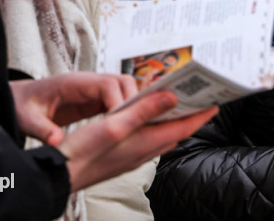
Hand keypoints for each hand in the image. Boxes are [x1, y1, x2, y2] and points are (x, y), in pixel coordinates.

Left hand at [11, 72, 137, 145]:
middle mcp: (87, 83)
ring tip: (130, 129)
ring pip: (124, 90)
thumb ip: (42, 129)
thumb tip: (57, 141)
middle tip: (131, 127)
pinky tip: (122, 129)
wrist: (16, 101)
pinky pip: (117, 101)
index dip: (119, 102)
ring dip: (131, 106)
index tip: (120, 123)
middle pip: (122, 82)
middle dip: (132, 102)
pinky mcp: (93, 100)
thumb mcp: (27, 118)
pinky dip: (124, 112)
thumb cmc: (20, 105)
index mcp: (73, 83)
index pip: (107, 84)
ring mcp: (92, 90)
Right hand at [56, 91, 216, 191]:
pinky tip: (149, 118)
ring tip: (181, 102)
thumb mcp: (113, 125)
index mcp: (145, 143)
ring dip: (174, 120)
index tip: (216, 100)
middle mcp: (143, 151)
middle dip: (191, 115)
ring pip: (162, 135)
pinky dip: (156, 125)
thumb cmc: (81, 153)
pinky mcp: (122, 156)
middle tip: (202, 97)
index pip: (184, 126)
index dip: (201, 114)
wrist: (57, 177)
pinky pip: (148, 139)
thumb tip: (172, 97)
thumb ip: (143, 111)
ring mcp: (133, 155)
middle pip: (176, 131)